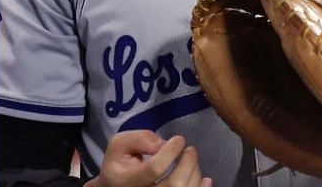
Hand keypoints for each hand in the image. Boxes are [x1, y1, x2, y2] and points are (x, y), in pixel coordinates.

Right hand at [83, 131, 211, 186]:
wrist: (115, 185)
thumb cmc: (120, 162)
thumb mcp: (119, 144)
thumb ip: (138, 139)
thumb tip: (162, 144)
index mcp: (128, 181)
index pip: (154, 168)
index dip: (170, 152)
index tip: (179, 139)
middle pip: (175, 186)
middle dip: (188, 164)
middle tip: (191, 149)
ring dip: (195, 174)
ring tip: (192, 159)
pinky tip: (205, 179)